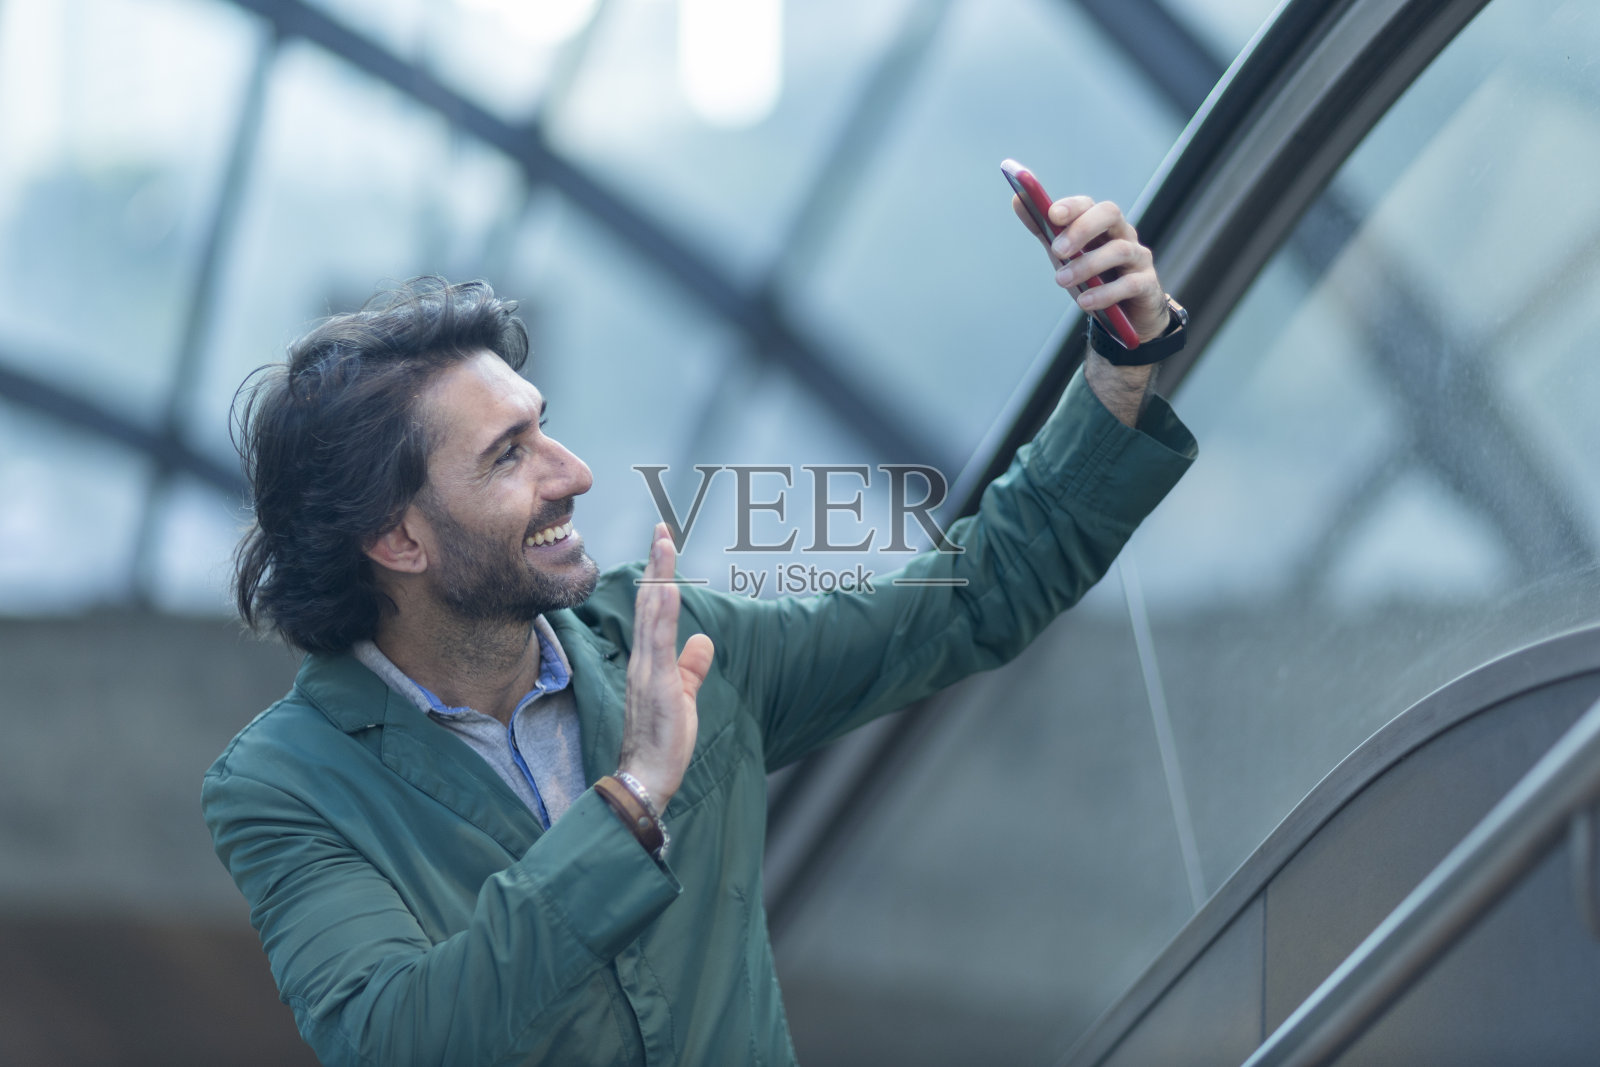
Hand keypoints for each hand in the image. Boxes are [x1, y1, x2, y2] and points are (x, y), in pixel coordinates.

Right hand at [618, 523, 714, 809]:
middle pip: (649, 603)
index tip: (665, 543)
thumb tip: (703, 642)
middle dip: (657, 565)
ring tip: (664, 544)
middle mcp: (642, 660)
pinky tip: (667, 592)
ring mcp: (646, 671)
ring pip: (651, 615)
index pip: (654, 610)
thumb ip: (692, 668)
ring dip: (659, 578)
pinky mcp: (655, 686)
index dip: (660, 576)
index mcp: (649, 661)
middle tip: (662, 528)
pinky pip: (658, 644)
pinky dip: (661, 616)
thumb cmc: (662, 741)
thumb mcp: (683, 696)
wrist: (646, 778)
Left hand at [1011, 194, 1169, 342]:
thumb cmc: (1094, 276)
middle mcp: (1123, 234)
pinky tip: (1085, 302)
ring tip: (1061, 281)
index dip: (1072, 206)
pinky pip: (1130, 284)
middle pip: (1110, 215)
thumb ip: (1044, 228)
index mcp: (1102, 224)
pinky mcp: (1147, 285)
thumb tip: (1017, 199)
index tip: (1052, 214)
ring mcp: (1138, 258)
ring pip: (1119, 250)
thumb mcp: (1066, 252)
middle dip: (1082, 228)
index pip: (1089, 205)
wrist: (1125, 313)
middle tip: (1057, 250)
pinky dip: (1105, 293)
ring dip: (1087, 265)